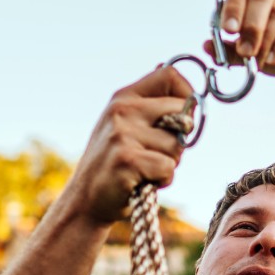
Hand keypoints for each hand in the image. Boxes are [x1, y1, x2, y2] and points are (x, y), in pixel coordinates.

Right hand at [72, 66, 193, 224]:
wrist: (86, 201)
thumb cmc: (115, 164)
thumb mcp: (125, 125)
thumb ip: (148, 104)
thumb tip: (170, 73)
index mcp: (124, 97)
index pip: (169, 75)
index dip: (188, 94)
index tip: (186, 116)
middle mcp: (122, 109)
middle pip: (182, 111)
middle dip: (181, 138)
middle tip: (159, 154)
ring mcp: (122, 133)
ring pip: (177, 145)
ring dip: (170, 163)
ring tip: (145, 170)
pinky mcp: (126, 159)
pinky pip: (168, 167)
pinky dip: (163, 180)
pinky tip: (143, 182)